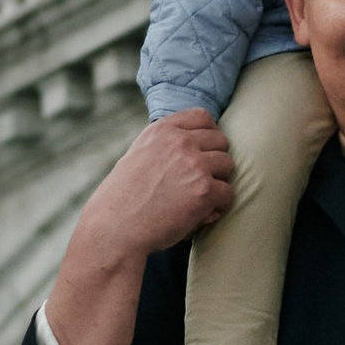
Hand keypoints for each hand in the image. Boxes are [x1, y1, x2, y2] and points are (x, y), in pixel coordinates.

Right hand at [88, 109, 235, 260]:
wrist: (115, 228)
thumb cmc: (123, 199)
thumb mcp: (138, 155)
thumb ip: (164, 145)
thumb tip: (193, 143)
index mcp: (162, 130)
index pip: (202, 116)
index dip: (209, 134)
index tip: (204, 152)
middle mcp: (180, 142)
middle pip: (220, 141)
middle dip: (215, 161)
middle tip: (201, 181)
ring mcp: (195, 165)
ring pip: (228, 165)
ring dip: (219, 182)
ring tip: (201, 198)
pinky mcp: (205, 190)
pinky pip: (228, 193)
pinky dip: (219, 206)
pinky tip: (203, 214)